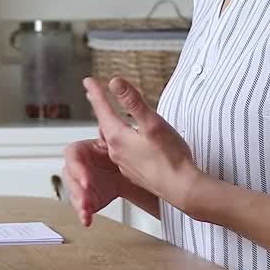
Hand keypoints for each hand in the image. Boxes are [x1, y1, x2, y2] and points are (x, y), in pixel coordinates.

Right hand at [62, 137, 128, 226]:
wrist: (128, 171)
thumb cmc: (117, 155)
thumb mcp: (114, 142)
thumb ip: (107, 135)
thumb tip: (105, 125)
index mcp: (81, 151)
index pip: (72, 156)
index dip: (78, 168)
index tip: (86, 180)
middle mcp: (77, 168)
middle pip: (70, 178)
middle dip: (77, 190)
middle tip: (86, 199)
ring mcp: (80, 185)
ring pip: (73, 193)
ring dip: (79, 203)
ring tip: (86, 211)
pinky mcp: (85, 199)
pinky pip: (81, 207)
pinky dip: (83, 214)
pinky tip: (87, 219)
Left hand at [83, 76, 202, 211]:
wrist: (181, 188)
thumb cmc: (170, 157)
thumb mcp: (152, 123)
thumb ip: (133, 102)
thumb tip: (115, 82)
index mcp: (118, 137)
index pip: (102, 109)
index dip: (96, 92)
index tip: (87, 80)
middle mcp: (116, 151)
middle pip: (104, 123)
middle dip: (100, 108)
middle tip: (93, 95)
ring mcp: (124, 164)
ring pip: (112, 139)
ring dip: (109, 125)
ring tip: (108, 116)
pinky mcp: (134, 172)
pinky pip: (122, 152)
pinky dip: (121, 141)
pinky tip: (128, 141)